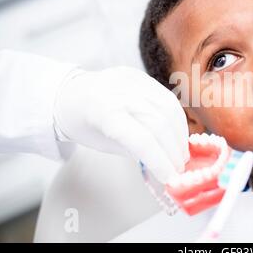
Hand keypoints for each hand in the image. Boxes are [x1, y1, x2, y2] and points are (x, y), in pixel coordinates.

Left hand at [54, 66, 188, 182]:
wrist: (71, 94)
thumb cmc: (85, 123)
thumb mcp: (104, 143)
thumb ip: (134, 152)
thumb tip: (163, 169)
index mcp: (104, 112)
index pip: (141, 140)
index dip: (160, 161)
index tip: (170, 177)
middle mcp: (120, 92)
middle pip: (159, 124)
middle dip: (173, 150)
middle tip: (179, 168)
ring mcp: (132, 80)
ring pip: (169, 109)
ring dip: (180, 135)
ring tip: (181, 153)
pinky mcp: (141, 76)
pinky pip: (168, 98)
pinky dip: (177, 119)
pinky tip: (178, 134)